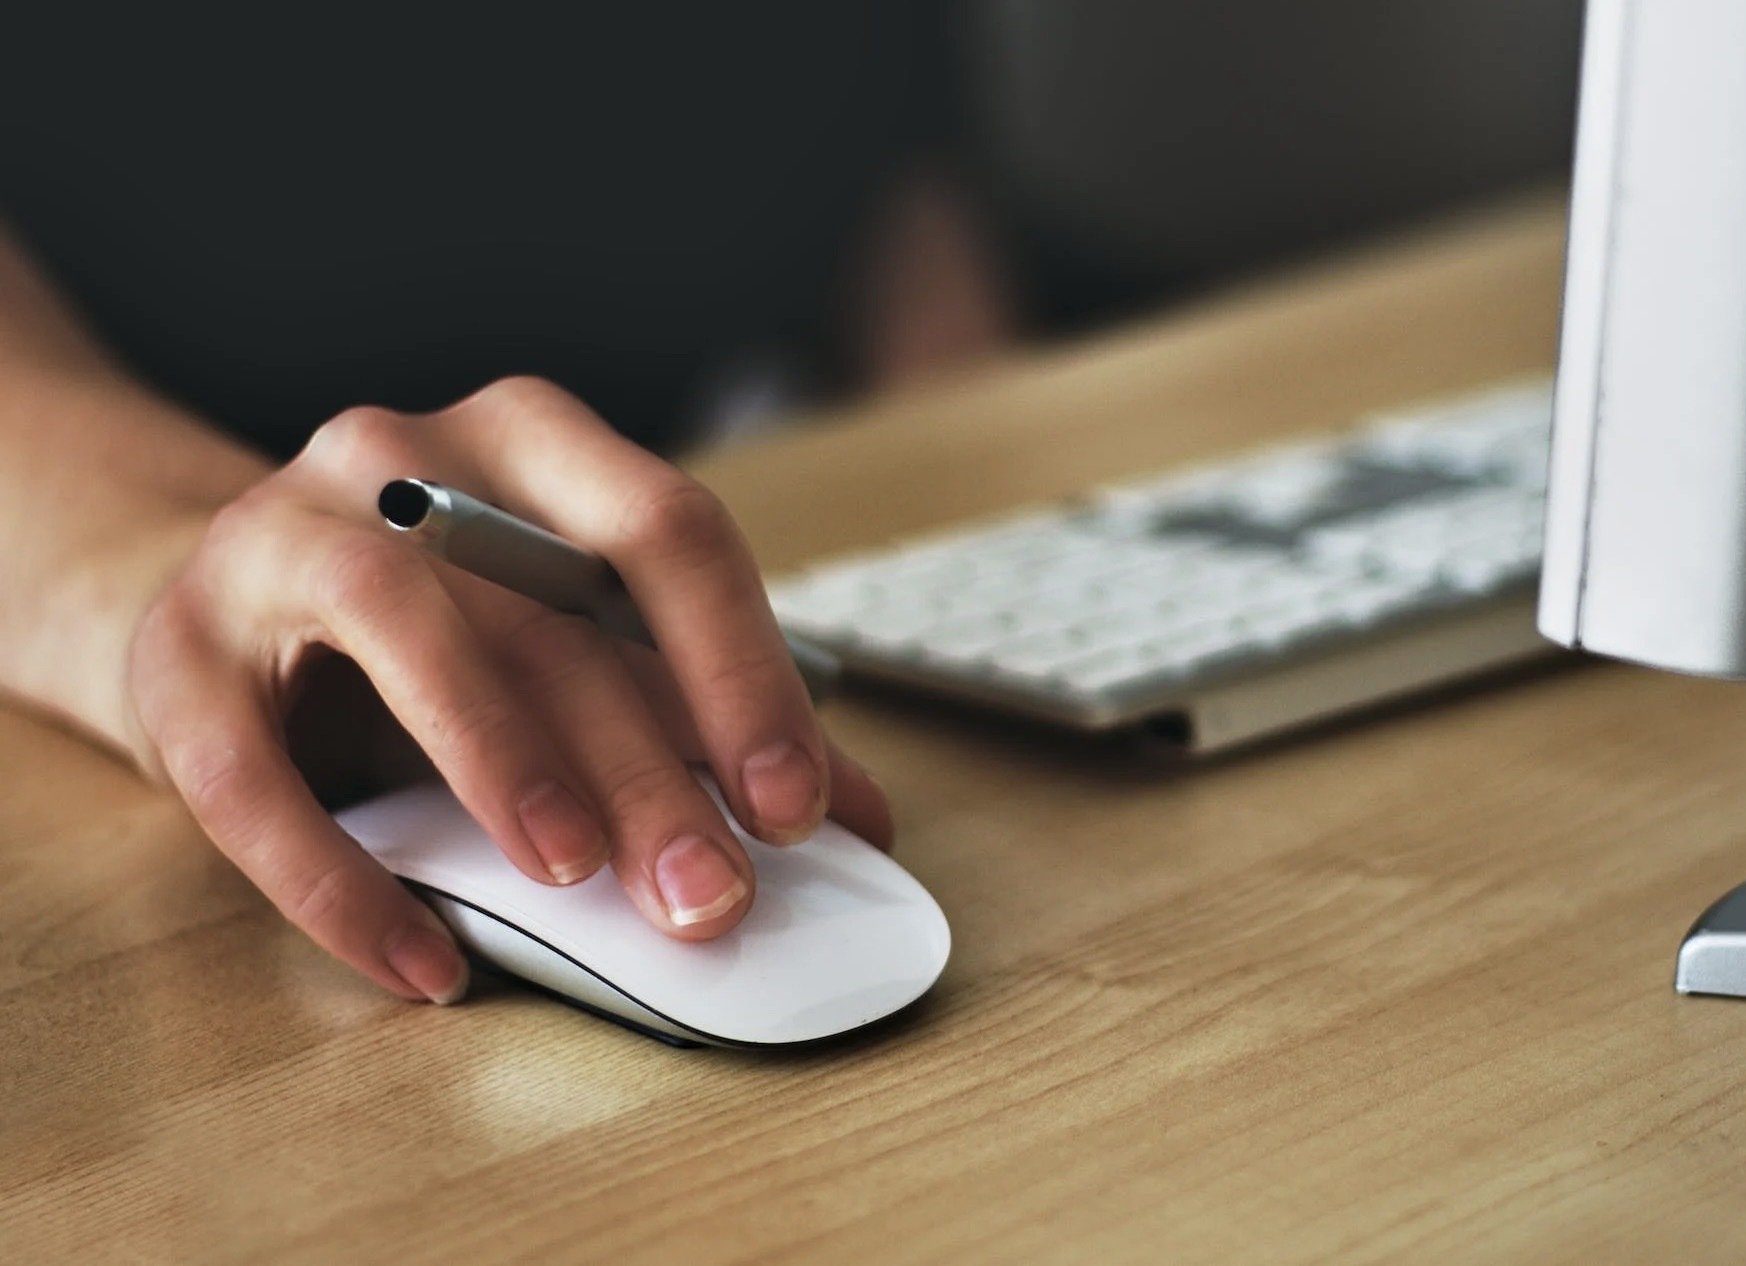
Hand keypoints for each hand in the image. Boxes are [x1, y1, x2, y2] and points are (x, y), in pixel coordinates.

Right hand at [127, 376, 891, 1003]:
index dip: (742, 670)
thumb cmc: (440, 630)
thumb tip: (862, 818)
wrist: (220, 608)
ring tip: (573, 876)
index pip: (667, 531)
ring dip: (502, 758)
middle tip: (711, 894)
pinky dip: (342, 881)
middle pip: (549, 606)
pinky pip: (249, 774)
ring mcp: (275, 538)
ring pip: (402, 626)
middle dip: (647, 765)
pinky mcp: (173, 653)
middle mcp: (403, 457)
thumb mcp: (577, 646)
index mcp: (533, 443)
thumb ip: (704, 715)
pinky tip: (425, 964)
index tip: (797, 805)